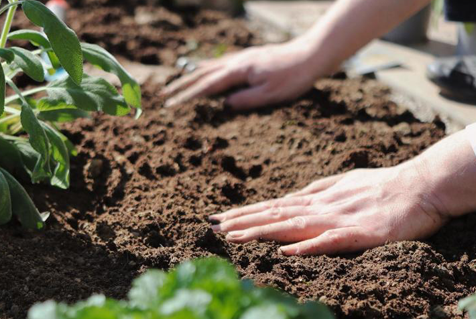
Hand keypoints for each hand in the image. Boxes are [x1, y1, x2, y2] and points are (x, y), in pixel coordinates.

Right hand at [162, 40, 326, 109]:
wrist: (311, 54)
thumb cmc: (293, 77)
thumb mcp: (270, 95)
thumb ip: (246, 100)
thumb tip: (224, 105)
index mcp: (239, 72)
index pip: (207, 86)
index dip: (188, 97)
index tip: (172, 106)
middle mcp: (237, 62)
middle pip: (202, 74)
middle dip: (182, 86)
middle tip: (164, 95)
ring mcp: (242, 58)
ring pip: (210, 67)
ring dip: (192, 76)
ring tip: (177, 84)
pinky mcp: (249, 57)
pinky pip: (221, 63)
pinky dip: (207, 67)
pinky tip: (204, 69)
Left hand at [209, 161, 449, 254]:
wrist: (425, 184)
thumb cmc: (387, 185)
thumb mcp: (346, 183)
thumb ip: (319, 190)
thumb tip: (293, 196)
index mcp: (320, 198)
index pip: (276, 206)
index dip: (247, 213)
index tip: (221, 219)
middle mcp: (324, 206)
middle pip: (277, 214)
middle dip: (244, 221)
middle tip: (213, 227)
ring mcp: (342, 219)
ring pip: (295, 225)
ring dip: (263, 231)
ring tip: (234, 237)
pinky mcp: (363, 233)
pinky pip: (332, 240)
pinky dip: (308, 246)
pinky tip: (287, 251)